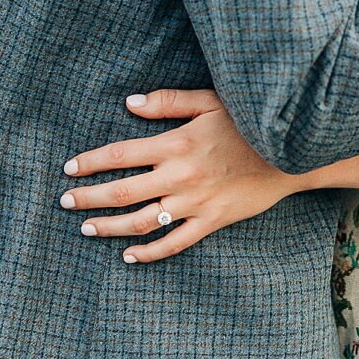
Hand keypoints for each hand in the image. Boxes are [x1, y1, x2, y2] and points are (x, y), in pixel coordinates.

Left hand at [60, 89, 290, 262]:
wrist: (292, 154)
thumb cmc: (249, 123)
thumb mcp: (210, 101)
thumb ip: (168, 102)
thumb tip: (130, 103)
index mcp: (176, 144)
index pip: (121, 154)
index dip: (91, 162)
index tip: (69, 168)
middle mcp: (180, 177)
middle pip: (124, 192)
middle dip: (89, 198)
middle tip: (65, 202)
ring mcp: (196, 203)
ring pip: (143, 222)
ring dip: (111, 227)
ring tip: (86, 230)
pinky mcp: (212, 222)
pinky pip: (176, 244)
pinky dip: (150, 253)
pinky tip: (129, 256)